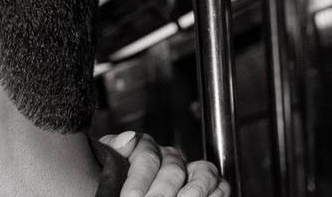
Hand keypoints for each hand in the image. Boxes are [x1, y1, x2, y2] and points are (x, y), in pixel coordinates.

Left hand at [100, 132, 228, 196]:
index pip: (146, 158)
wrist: (130, 190)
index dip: (138, 181)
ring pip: (201, 175)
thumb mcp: (111, 161)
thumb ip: (114, 149)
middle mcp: (170, 156)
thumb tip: (127, 138)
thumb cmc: (117, 178)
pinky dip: (215, 195)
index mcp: (144, 146)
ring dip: (194, 192)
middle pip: (172, 171)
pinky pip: (220, 186)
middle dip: (161, 193)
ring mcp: (192, 169)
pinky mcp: (212, 184)